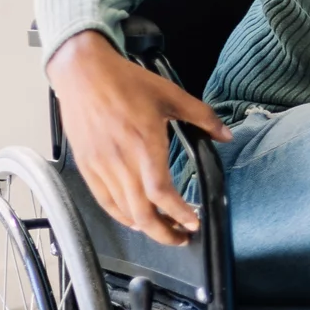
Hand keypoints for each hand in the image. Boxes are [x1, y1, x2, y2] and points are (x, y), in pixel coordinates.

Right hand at [45, 30, 230, 246]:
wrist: (83, 72)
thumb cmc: (125, 82)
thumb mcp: (172, 95)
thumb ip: (203, 117)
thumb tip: (225, 134)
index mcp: (144, 143)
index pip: (161, 191)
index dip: (178, 213)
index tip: (193, 222)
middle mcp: (120, 159)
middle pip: (141, 211)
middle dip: (164, 232)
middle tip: (182, 237)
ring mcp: (100, 165)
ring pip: (122, 210)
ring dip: (144, 227)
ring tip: (164, 230)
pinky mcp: (87, 165)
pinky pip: (103, 200)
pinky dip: (120, 215)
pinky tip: (134, 219)